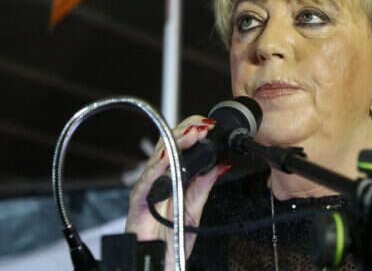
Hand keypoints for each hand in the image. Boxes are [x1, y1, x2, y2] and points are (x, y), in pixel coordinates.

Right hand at [125, 115, 229, 268]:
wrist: (160, 263)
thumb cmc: (172, 238)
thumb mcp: (195, 208)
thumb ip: (205, 185)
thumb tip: (222, 165)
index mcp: (173, 177)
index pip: (181, 146)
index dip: (193, 133)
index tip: (210, 126)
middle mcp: (159, 178)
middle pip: (168, 145)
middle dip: (186, 132)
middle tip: (203, 126)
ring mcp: (147, 187)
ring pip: (158, 158)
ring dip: (175, 143)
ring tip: (191, 134)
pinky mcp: (138, 201)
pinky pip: (146, 181)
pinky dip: (156, 169)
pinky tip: (166, 158)